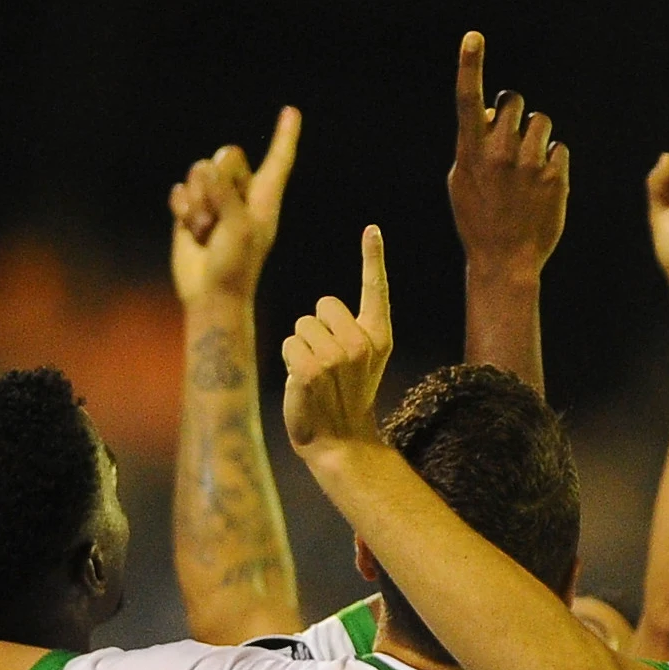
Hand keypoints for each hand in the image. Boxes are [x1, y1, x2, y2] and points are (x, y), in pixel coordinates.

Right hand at [170, 107, 300, 302]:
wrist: (211, 294)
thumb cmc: (236, 265)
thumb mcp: (239, 226)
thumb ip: (225, 194)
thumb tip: (204, 168)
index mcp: (265, 196)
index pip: (278, 159)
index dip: (285, 136)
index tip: (291, 111)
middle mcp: (241, 193)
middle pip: (226, 156)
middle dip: (216, 182)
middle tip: (218, 218)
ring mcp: (215, 200)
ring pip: (199, 172)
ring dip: (198, 203)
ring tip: (206, 230)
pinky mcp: (191, 210)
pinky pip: (179, 191)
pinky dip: (182, 210)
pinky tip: (190, 231)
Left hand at [281, 226, 392, 455]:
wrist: (339, 440)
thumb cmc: (342, 395)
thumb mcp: (358, 360)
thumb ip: (351, 329)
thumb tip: (325, 307)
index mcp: (378, 337)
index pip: (375, 289)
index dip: (373, 257)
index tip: (371, 228)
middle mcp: (362, 345)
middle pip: (323, 305)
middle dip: (316, 329)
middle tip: (325, 364)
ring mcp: (337, 359)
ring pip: (302, 325)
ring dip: (301, 347)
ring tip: (315, 376)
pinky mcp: (310, 370)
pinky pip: (290, 344)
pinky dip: (290, 361)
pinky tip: (302, 383)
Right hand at [447, 32, 566, 280]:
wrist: (505, 261)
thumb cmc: (478, 220)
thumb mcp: (461, 183)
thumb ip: (472, 146)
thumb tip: (488, 115)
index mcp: (470, 152)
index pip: (468, 99)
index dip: (470, 65)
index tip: (473, 38)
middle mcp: (499, 152)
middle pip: (514, 102)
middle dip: (514, 114)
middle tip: (511, 140)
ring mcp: (529, 164)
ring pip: (541, 122)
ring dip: (537, 137)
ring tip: (528, 168)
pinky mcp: (555, 176)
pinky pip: (559, 148)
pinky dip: (553, 162)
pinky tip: (542, 186)